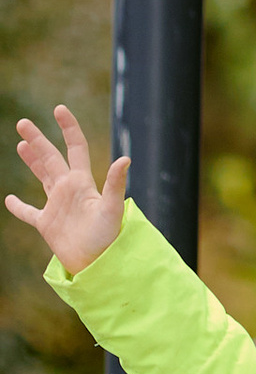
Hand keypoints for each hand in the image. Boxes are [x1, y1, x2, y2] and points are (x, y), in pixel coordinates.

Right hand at [7, 105, 128, 271]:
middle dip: (38, 139)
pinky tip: (9, 199)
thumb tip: (126, 159)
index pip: (75, 147)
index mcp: (82, 182)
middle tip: (22, 123)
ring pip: (41, 176)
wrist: (98, 264)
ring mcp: (57, 206)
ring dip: (32, 160)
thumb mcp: (112, 208)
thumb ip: (115, 184)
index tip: (59, 109)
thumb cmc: (108, 237)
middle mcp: (68, 189)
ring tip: (22, 144)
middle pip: (51, 158)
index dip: (68, 128)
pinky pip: (29, 213)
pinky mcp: (47, 224)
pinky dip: (18, 207)